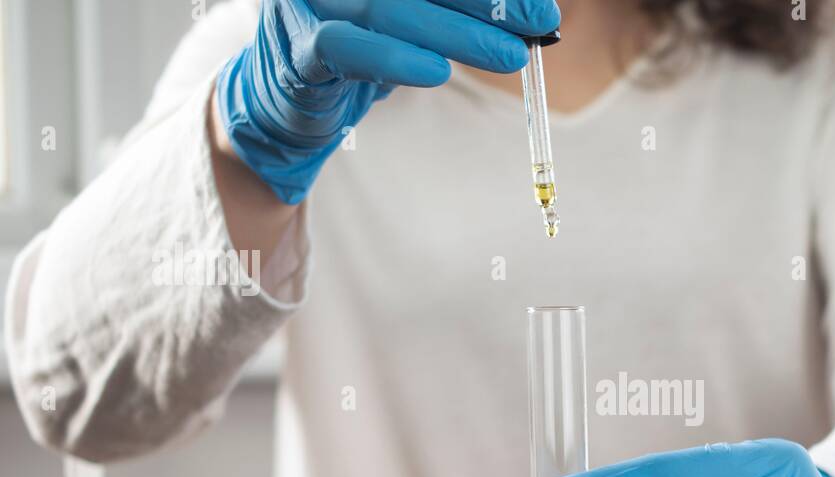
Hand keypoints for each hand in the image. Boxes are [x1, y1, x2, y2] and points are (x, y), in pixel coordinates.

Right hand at [217, 0, 560, 203]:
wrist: (288, 104)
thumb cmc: (361, 51)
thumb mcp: (413, 22)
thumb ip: (455, 11)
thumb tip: (528, 15)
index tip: (542, 8)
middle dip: (485, 4)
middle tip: (538, 26)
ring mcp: (311, 4)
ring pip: (389, 9)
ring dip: (457, 35)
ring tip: (509, 57)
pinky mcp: (297, 50)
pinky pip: (346, 48)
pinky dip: (395, 59)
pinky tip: (437, 73)